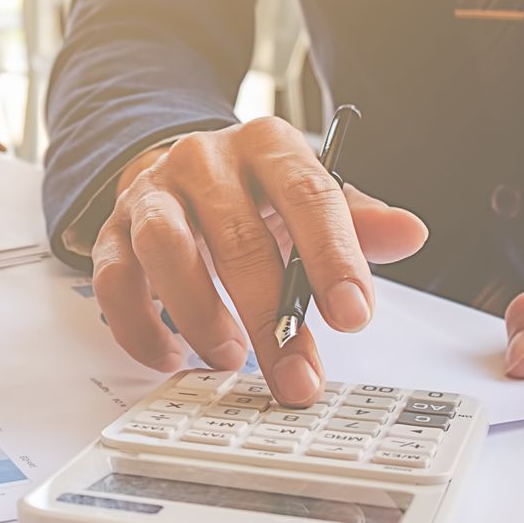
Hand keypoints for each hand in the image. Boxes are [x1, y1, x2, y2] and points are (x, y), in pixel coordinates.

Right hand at [91, 118, 428, 405]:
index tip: (354, 317)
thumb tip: (410, 233)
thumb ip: (357, 221)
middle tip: (296, 376)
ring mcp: (153, 195)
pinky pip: (113, 279)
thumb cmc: (255, 196)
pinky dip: (139, 326)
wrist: (179, 172)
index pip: (308, 195)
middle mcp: (206, 161)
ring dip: (198, 313)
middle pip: (239, 236)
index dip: (333, 258)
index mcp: (268, 146)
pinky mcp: (113, 232)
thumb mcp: (311, 199)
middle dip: (270, 317)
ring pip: (166, 248)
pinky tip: (169, 356)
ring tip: (227, 358)